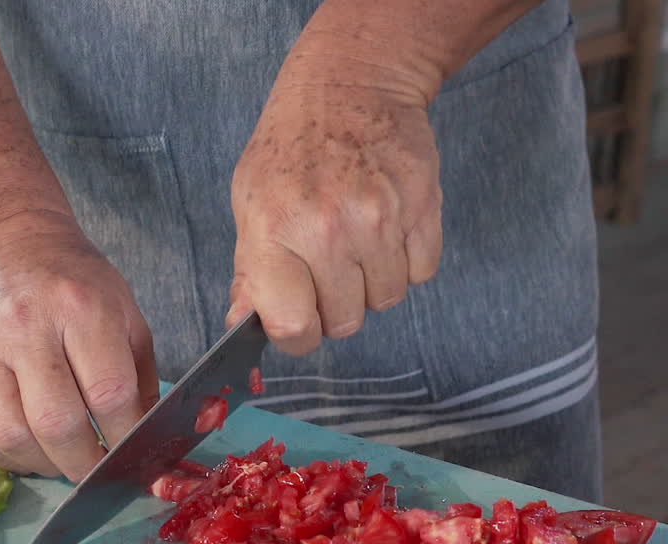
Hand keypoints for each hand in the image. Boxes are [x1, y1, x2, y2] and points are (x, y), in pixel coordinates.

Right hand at [0, 211, 158, 481]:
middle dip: (87, 465)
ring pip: (15, 437)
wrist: (12, 250)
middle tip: (103, 474)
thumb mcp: (127, 316)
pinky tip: (38, 452)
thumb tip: (150, 441)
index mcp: (80, 309)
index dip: (126, 438)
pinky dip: (15, 460)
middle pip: (56, 423)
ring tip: (70, 462)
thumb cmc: (78, 285)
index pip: (108, 393)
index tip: (136, 456)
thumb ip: (142, 380)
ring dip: (50, 466)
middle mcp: (27, 329)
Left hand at [228, 63, 442, 354]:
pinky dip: (405, 262)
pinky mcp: (424, 206)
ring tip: (355, 241)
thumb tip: (243, 322)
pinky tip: (385, 228)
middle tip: (325, 268)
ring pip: (386, 299)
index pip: (293, 325)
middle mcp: (330, 229)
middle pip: (345, 321)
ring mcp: (381, 218)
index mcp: (276, 231)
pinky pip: (421, 272)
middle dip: (334, 306)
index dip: (296, 334)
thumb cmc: (290, 149)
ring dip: (371, 283)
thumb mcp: (250, 203)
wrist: (349, 85)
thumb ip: (250, 270)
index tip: (296, 319)